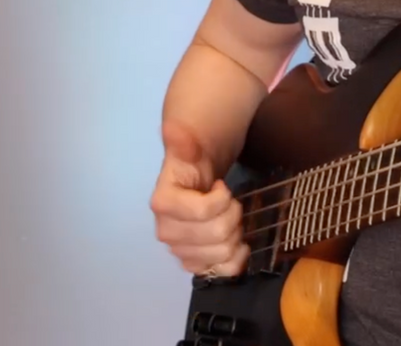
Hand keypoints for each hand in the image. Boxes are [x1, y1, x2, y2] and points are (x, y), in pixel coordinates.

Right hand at [150, 121, 248, 276]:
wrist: (199, 182)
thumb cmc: (195, 164)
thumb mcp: (190, 148)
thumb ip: (182, 141)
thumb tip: (173, 128)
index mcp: (162, 204)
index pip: (203, 212)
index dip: (222, 199)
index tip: (221, 186)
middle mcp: (166, 232)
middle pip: (217, 235)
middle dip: (232, 215)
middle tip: (231, 202)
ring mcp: (181, 251)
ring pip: (222, 253)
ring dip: (235, 234)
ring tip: (231, 218)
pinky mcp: (195, 263)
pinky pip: (223, 271)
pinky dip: (237, 258)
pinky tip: (238, 242)